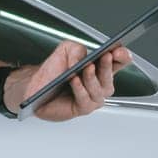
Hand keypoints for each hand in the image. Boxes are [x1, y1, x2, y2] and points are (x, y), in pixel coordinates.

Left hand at [11, 41, 131, 121]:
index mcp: (99, 68)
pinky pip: (86, 99)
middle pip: (110, 75)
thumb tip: (84, 59)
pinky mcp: (83, 108)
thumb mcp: (64, 51)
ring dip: (92, 77)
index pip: (118, 62)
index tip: (118, 51)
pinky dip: (80, 89)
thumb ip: (76, 49)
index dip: (122, 56)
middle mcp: (99, 84)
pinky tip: (74, 80)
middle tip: (105, 56)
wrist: (36, 88)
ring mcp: (93, 97)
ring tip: (86, 68)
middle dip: (108, 65)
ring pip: (100, 89)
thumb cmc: (52, 71)